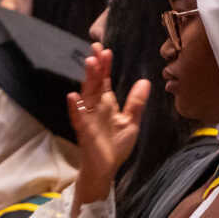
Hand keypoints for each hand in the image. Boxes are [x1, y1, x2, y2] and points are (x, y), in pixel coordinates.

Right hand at [67, 45, 149, 213]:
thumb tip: (145, 81)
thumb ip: (136, 103)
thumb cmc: (115, 145)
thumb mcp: (131, 122)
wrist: (106, 168)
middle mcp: (96, 107)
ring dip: (87, 79)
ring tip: (89, 63)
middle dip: (95, 67)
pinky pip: (78, 118)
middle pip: (94, 83)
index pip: (104, 80)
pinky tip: (73, 96)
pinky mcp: (84, 131)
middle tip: (96, 49)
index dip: (105, 66)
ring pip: (86, 95)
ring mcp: (88, 118)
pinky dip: (75, 108)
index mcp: (107, 104)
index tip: (105, 50)